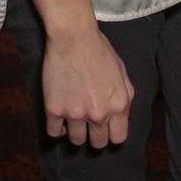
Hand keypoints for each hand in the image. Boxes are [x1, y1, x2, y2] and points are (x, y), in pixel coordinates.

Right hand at [42, 27, 134, 149]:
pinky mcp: (54, 109)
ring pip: (76, 142)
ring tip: (74, 118)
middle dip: (94, 135)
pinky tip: (60, 118)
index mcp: (118, 105)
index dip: (111, 134)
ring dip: (75, 132)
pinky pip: (54, 133)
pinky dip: (57, 128)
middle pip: (97, 143)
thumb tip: (124, 115)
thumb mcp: (122, 72)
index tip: (105, 130)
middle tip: (88, 123)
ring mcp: (75, 114)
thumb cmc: (99, 50)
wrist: (74, 37)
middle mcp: (98, 114)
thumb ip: (126, 96)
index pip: (118, 138)